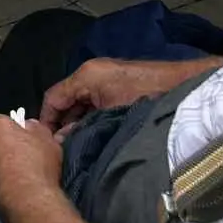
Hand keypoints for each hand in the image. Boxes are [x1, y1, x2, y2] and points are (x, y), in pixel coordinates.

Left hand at [0, 114, 63, 216]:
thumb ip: (36, 128)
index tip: (28, 141)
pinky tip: (12, 188)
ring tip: (20, 176)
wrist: (27, 198)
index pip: (4, 122)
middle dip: (6, 147)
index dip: (18, 132)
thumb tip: (31, 128)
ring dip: (0, 165)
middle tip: (25, 158)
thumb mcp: (46, 138)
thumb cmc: (36, 164)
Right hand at [38, 57, 218, 136]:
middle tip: (59, 149)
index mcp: (85, 75)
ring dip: (76, 123)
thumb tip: (63, 141)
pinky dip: (89, 117)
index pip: (52, 97)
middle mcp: (90, 73)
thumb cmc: (144, 98)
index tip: (43, 142)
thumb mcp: (108, 116)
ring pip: (79, 103)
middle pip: (65, 100)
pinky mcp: (116, 86)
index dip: (45, 120)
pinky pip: (93, 102)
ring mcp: (104, 78)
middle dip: (61, 124)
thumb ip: (82, 127)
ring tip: (74, 147)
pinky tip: (91, 136)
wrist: (179, 87)